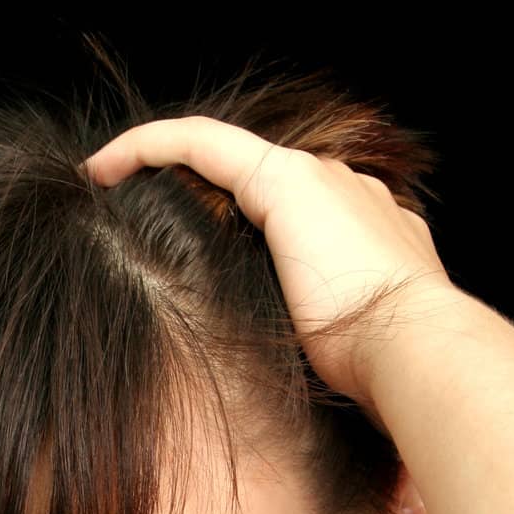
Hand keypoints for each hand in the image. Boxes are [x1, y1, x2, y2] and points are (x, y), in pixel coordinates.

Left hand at [81, 117, 464, 410]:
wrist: (411, 348)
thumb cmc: (382, 370)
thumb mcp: (347, 349)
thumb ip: (323, 335)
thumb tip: (310, 365)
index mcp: (367, 230)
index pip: (298, 211)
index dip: (243, 217)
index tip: (197, 242)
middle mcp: (344, 190)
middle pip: (256, 177)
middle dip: (196, 189)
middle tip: (135, 209)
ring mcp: (317, 179)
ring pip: (223, 152)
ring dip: (158, 161)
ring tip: (106, 181)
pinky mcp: (283, 180)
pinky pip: (199, 143)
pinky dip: (149, 146)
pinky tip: (103, 167)